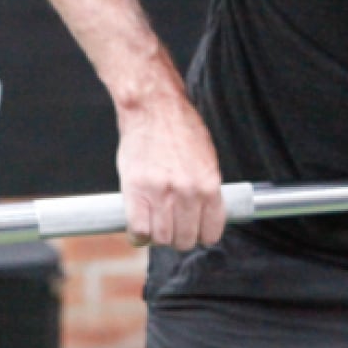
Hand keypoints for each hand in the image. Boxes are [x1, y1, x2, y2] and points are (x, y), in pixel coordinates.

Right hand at [115, 91, 225, 250]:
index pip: (211, 232)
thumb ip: (204, 188)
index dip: (200, 235)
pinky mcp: (137, 190)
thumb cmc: (179, 128)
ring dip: (158, 237)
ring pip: (162, 239)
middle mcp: (189, 192)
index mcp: (210, 184)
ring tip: (154, 224)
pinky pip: (139, 231)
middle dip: (178, 238)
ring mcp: (162, 193)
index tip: (193, 231)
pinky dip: (138, 235)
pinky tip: (139, 227)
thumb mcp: (205, 158)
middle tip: (170, 226)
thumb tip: (203, 215)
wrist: (153, 107)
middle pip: (185, 240)